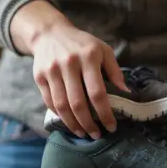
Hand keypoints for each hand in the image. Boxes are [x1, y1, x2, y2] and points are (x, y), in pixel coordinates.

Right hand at [30, 23, 128, 138]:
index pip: (97, 93)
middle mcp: (68, 64)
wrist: (49, 33)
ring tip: (82, 133)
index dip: (105, 113)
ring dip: (73, 124)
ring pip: (62, 106)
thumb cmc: (81, 44)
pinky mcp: (39, 76)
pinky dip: (59, 115)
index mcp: (88, 57)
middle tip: (96, 135)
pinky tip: (69, 121)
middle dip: (88, 124)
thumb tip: (126, 93)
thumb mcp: (103, 50)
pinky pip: (49, 102)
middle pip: (78, 103)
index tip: (111, 127)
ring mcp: (52, 71)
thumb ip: (115, 70)